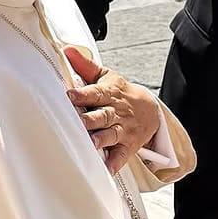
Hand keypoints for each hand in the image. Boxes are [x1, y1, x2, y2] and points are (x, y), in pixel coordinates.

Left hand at [64, 46, 161, 173]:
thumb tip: (67, 50)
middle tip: (78, 122)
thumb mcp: (106, 76)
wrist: (150, 110)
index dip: (83, 94)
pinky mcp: (127, 145)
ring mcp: (123, 129)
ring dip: (102, 139)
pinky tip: (108, 168)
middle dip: (90, 119)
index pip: (95, 93)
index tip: (70, 95)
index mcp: (109, 93)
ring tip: (92, 143)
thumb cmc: (120, 93)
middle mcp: (116, 111)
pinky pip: (122, 155)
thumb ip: (85, 66)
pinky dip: (115, 162)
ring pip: (111, 134)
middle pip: (102, 115)